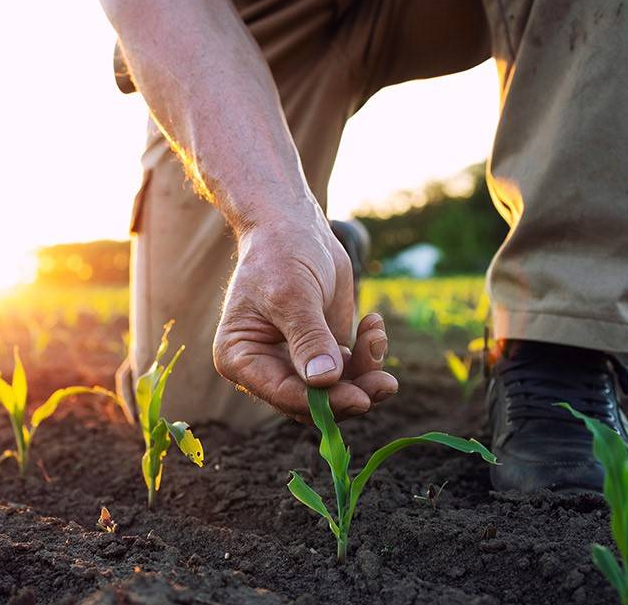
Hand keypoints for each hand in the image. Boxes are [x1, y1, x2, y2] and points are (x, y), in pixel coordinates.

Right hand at [213, 215, 397, 420]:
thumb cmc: (280, 254)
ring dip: (365, 372)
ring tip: (377, 336)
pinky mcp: (324, 352)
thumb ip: (309, 338)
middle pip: (312, 402)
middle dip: (351, 393)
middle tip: (386, 383)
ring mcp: (296, 362)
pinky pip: (351, 370)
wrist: (293, 225)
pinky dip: (368, 354)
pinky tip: (374, 324)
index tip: (359, 398)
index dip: (322, 402)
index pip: (282, 394)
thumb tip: (324, 381)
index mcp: (241, 358)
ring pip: (336, 391)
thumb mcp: (292, 294)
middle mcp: (265, 367)